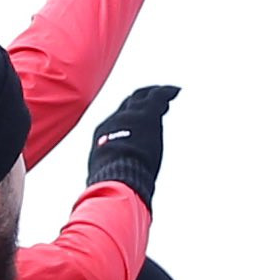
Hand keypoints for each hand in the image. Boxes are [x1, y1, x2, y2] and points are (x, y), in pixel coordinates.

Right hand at [84, 83, 178, 205]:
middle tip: (150, 98)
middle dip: (139, 101)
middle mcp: (115, 119)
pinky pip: (158, 97)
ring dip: (153, 95)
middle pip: (127, 104)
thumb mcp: (106, 174)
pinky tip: (176, 90)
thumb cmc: (112, 182)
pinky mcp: (147, 115)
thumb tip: (108, 189)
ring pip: (142, 97)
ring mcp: (131, 115)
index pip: (116, 119)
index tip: (136, 116)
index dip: (127, 115)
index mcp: (103, 133)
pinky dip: (167, 92)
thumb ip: (110, 175)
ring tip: (165, 93)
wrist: (118, 174)